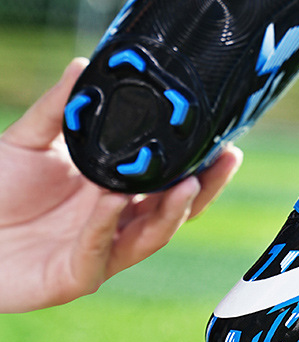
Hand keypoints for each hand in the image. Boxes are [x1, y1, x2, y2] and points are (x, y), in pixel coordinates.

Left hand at [0, 57, 241, 312]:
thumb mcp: (28, 140)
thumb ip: (59, 107)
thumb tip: (85, 64)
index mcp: (118, 188)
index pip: (171, 177)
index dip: (200, 161)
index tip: (224, 137)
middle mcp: (119, 220)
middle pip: (177, 208)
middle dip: (206, 187)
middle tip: (227, 158)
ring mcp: (102, 251)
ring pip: (152, 235)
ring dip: (172, 210)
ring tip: (187, 183)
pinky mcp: (76, 277)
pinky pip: (100, 252)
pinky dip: (108, 225)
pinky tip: (113, 200)